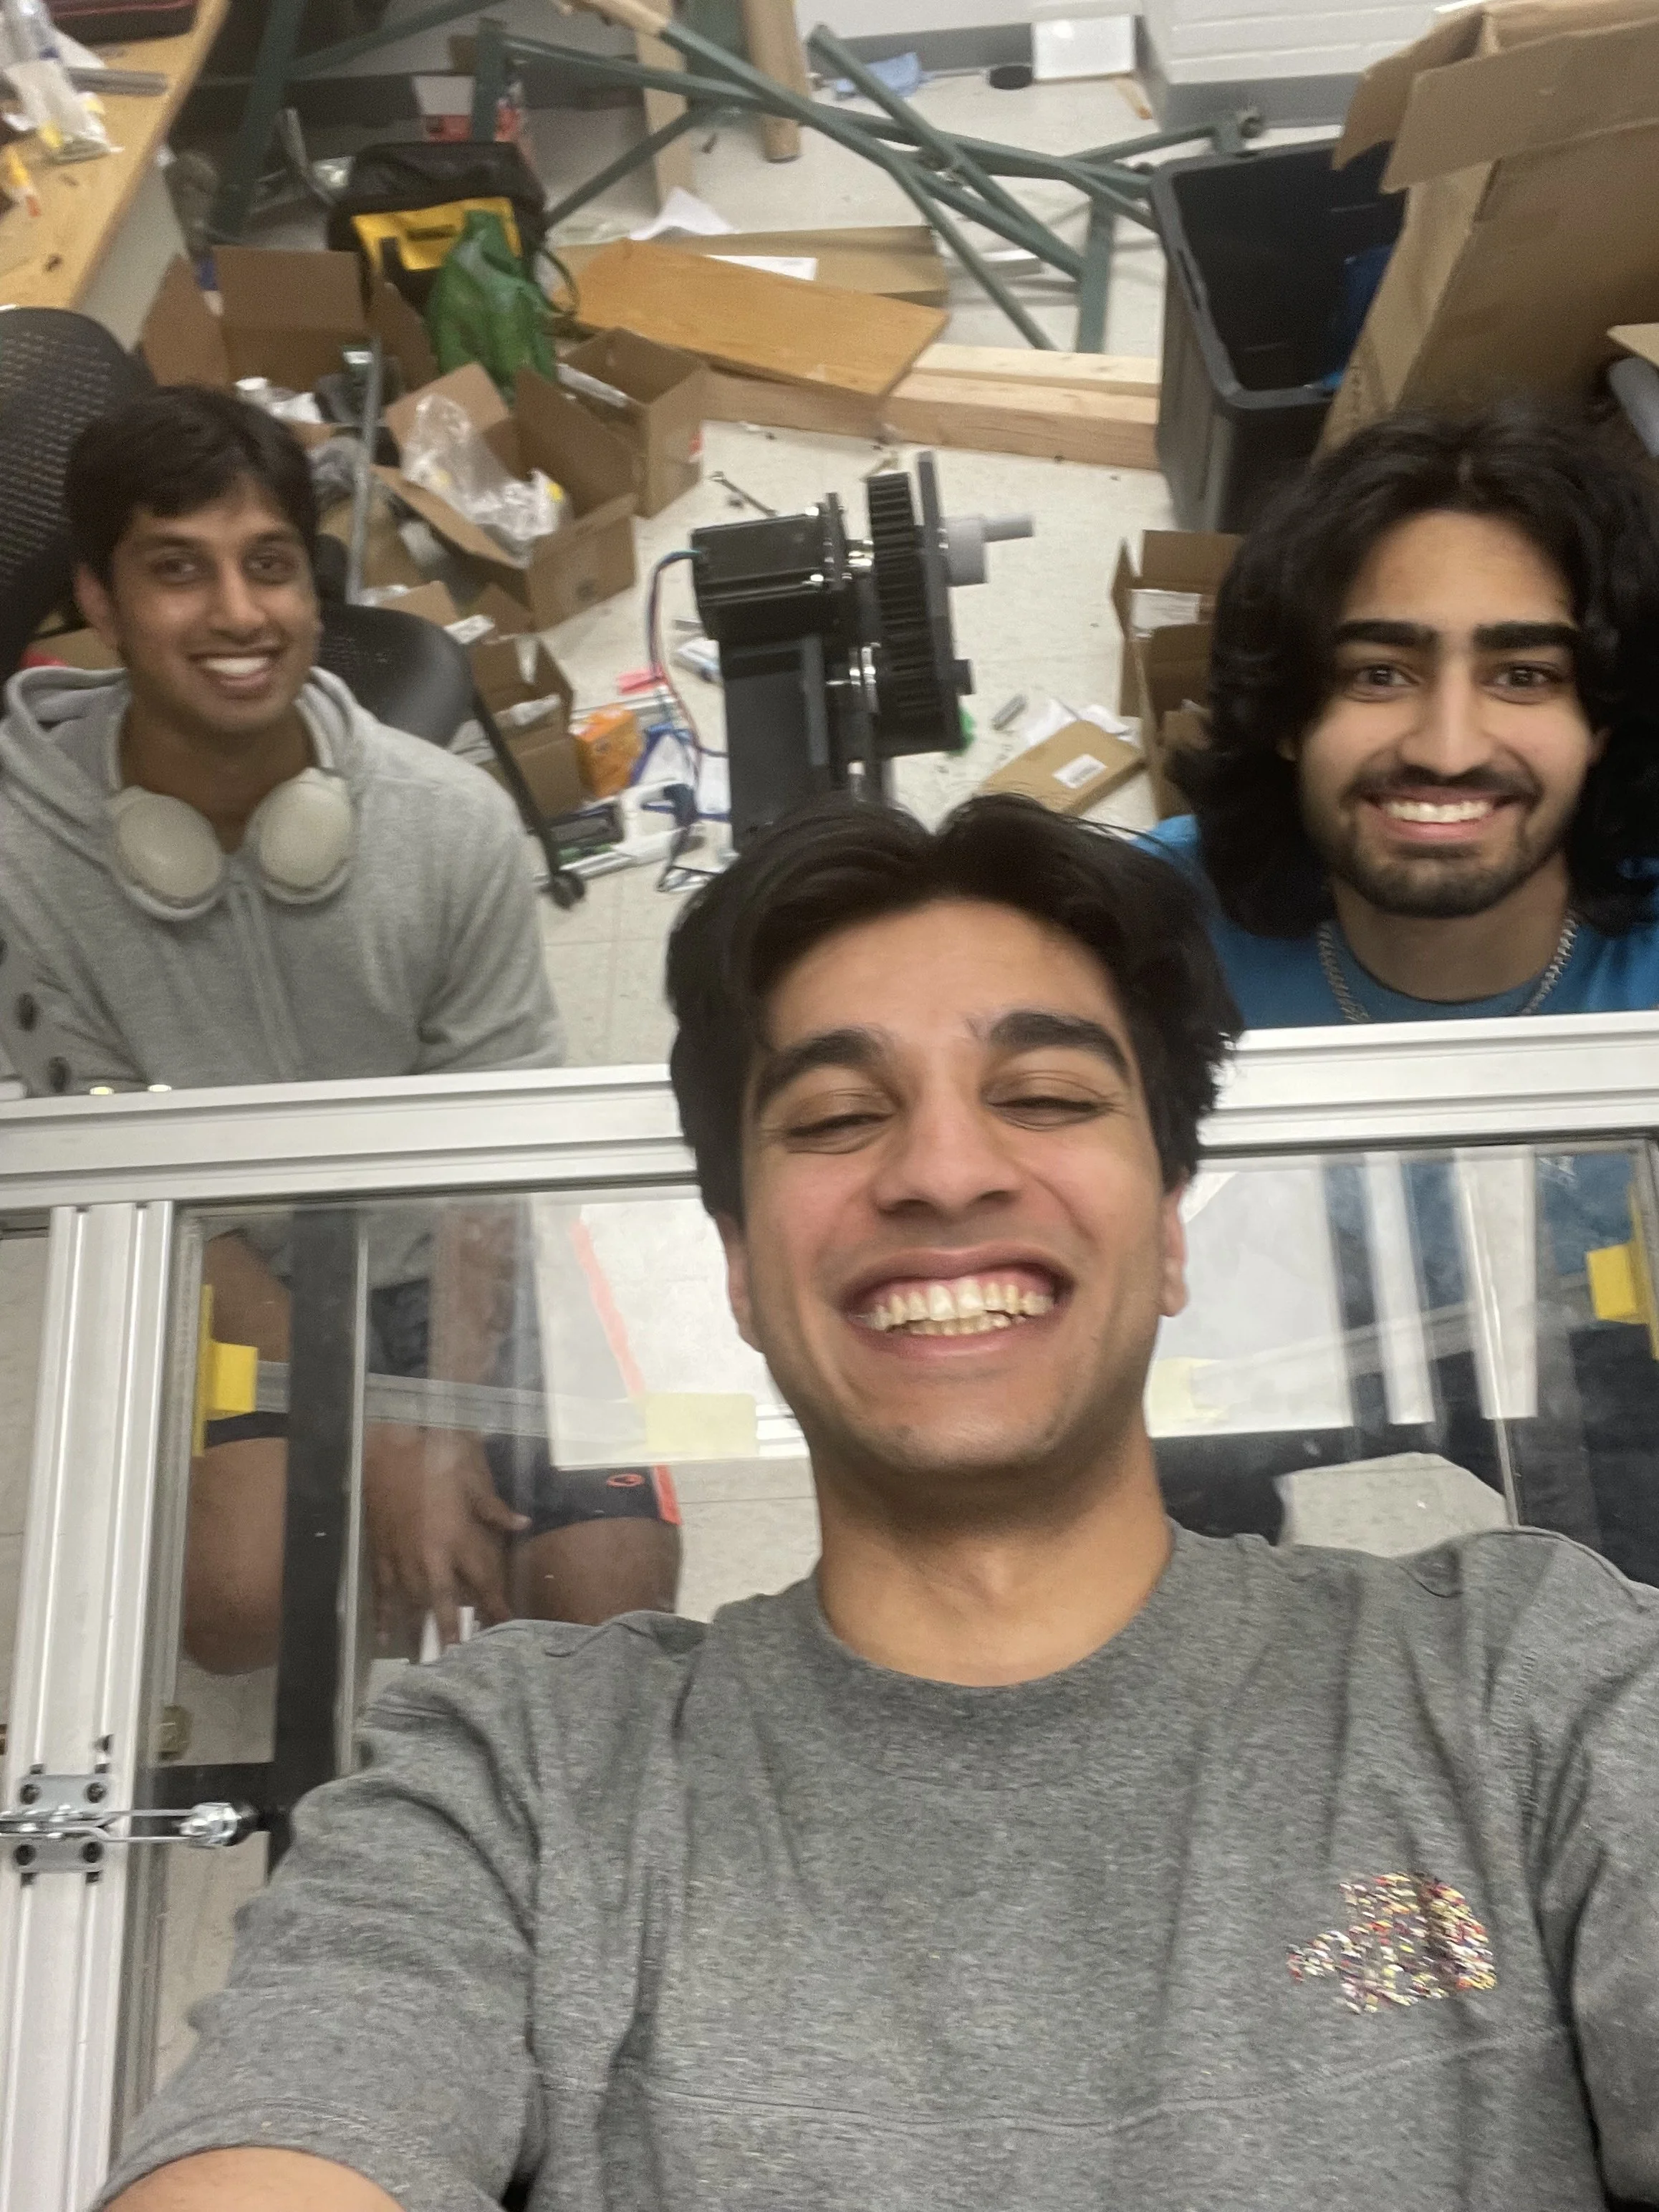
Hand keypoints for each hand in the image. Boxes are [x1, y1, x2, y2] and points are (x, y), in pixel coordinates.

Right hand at [362, 1425, 529, 1647]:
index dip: (496, 1609)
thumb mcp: (471, 1482)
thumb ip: (495, 1510)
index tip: (509, 1632)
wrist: (385, 1453)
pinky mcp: (379, 1557)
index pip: (482, 1584)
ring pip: (412, 1606)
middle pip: (444, 1606)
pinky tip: (385, 1640)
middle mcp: (430, 1558)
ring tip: (427, 1665)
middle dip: (453, 1636)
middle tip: (461, 1666)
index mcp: (457, 1540)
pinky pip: (382, 1594)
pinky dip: (383, 1617)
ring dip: (420, 1636)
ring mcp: (401, 1561)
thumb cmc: (433, 1464)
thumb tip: (524, 1524)